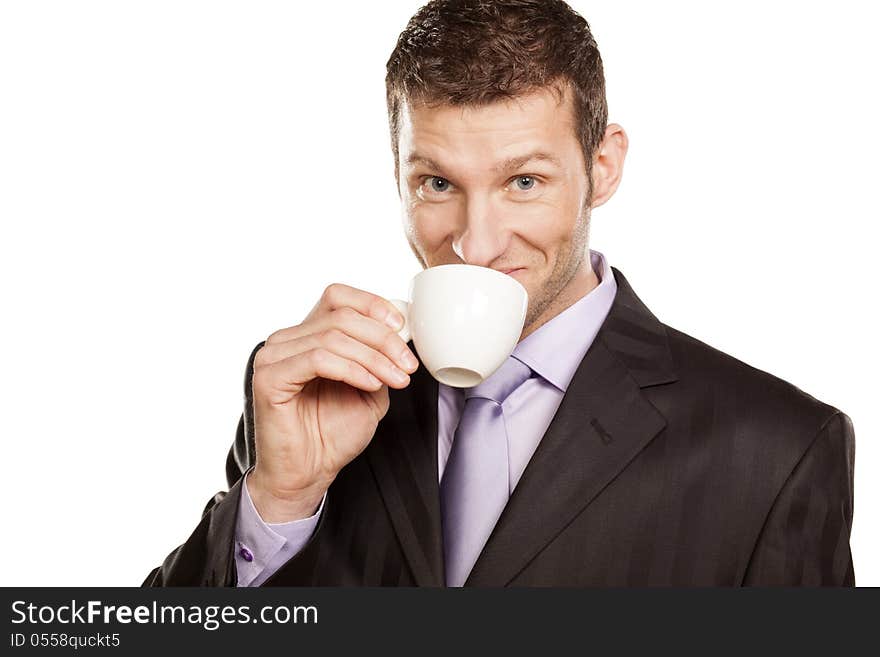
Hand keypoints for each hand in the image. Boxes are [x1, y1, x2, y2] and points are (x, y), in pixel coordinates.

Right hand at [247, 283, 417, 521]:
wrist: (308, 473)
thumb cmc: (332, 434)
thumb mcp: (369, 387)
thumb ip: (378, 358)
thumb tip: (398, 334)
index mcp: (307, 336)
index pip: (337, 297)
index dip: (372, 304)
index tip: (402, 328)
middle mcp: (286, 340)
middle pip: (341, 317)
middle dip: (384, 339)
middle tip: (408, 365)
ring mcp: (274, 356)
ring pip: (333, 337)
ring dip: (374, 357)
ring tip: (396, 379)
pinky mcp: (269, 378)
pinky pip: (317, 359)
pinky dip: (351, 369)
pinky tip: (369, 385)